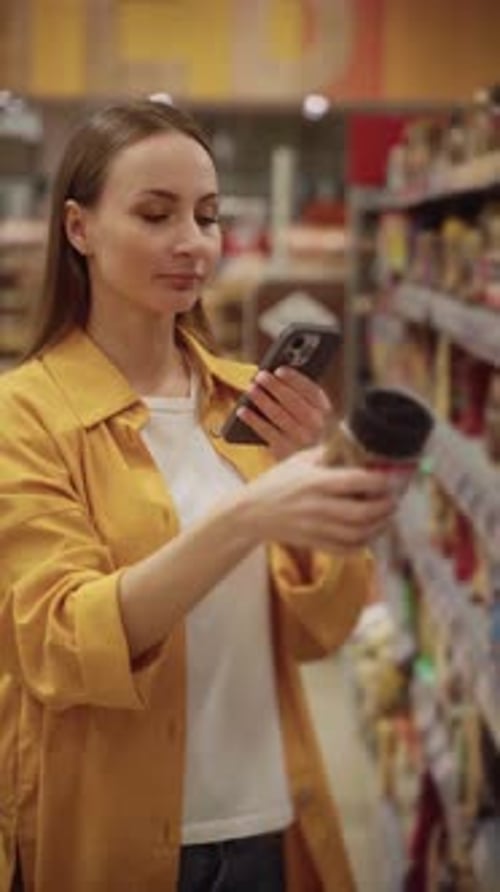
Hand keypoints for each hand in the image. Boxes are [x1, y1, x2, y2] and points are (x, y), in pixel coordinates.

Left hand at [236, 366, 333, 459]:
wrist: (305, 461)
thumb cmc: (301, 426)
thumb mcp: (306, 411)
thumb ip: (296, 394)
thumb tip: (272, 376)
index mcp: (325, 411)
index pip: (312, 391)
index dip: (295, 379)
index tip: (279, 370)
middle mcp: (316, 426)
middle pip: (294, 402)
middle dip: (275, 387)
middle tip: (261, 376)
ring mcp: (301, 440)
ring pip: (279, 416)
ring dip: (263, 400)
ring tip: (251, 389)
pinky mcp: (285, 452)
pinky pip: (267, 432)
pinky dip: (253, 420)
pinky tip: (242, 411)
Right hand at [242, 446, 397, 553]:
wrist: (251, 513)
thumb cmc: (277, 482)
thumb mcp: (300, 460)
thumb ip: (329, 452)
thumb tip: (358, 441)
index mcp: (316, 481)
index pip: (357, 481)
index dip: (381, 481)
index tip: (393, 477)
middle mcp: (317, 506)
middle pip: (363, 512)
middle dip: (386, 507)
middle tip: (394, 499)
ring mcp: (316, 528)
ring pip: (358, 534)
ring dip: (379, 526)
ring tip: (386, 516)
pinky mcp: (314, 543)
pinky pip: (346, 549)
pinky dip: (364, 544)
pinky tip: (370, 533)